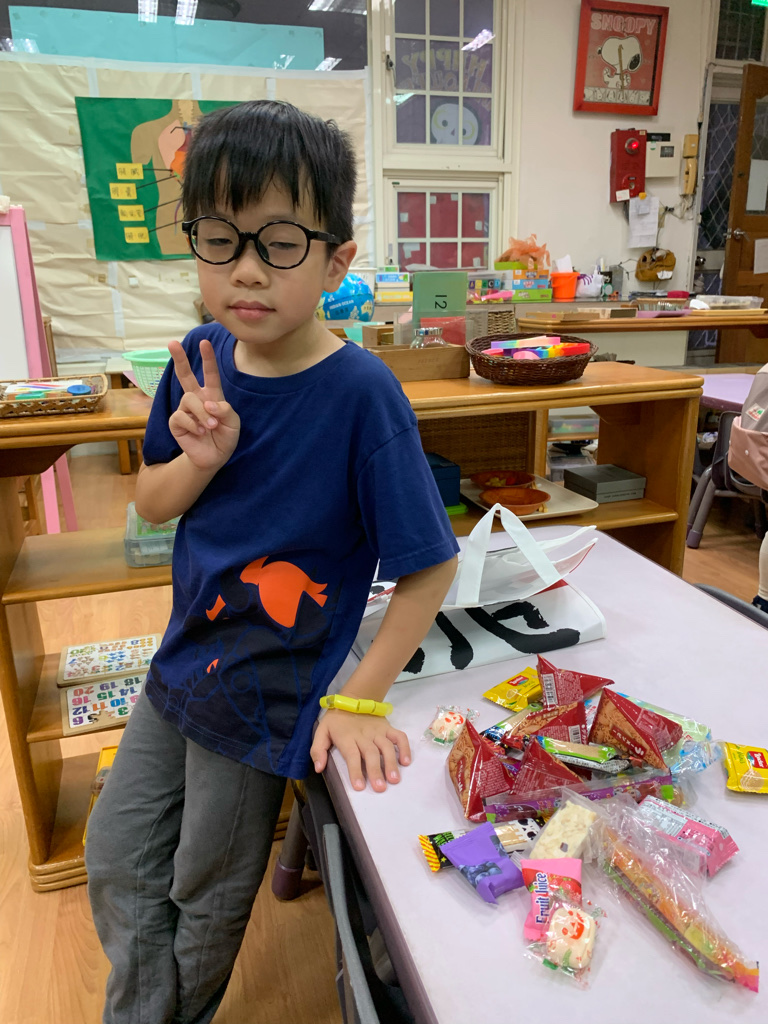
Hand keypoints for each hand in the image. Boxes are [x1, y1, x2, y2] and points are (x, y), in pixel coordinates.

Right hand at [168, 338, 239, 471]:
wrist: (215, 457)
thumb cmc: (225, 437)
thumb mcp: (233, 423)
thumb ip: (225, 410)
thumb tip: (208, 403)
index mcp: (212, 395)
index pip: (210, 374)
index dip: (208, 359)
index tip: (204, 342)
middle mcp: (197, 399)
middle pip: (185, 375)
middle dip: (180, 359)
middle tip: (172, 342)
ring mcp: (184, 410)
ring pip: (188, 398)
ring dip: (202, 413)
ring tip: (210, 427)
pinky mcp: (176, 422)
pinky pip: (180, 416)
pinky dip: (193, 424)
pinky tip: (199, 432)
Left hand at [310, 709, 410, 792]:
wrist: (353, 698)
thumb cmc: (336, 720)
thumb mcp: (321, 731)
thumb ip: (318, 749)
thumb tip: (319, 768)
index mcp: (347, 737)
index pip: (352, 755)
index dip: (355, 770)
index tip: (359, 787)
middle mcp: (364, 735)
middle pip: (371, 753)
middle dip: (376, 771)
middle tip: (380, 788)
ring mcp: (378, 731)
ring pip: (386, 747)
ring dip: (391, 763)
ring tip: (394, 779)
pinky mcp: (388, 728)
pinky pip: (399, 737)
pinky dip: (404, 748)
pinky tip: (406, 762)